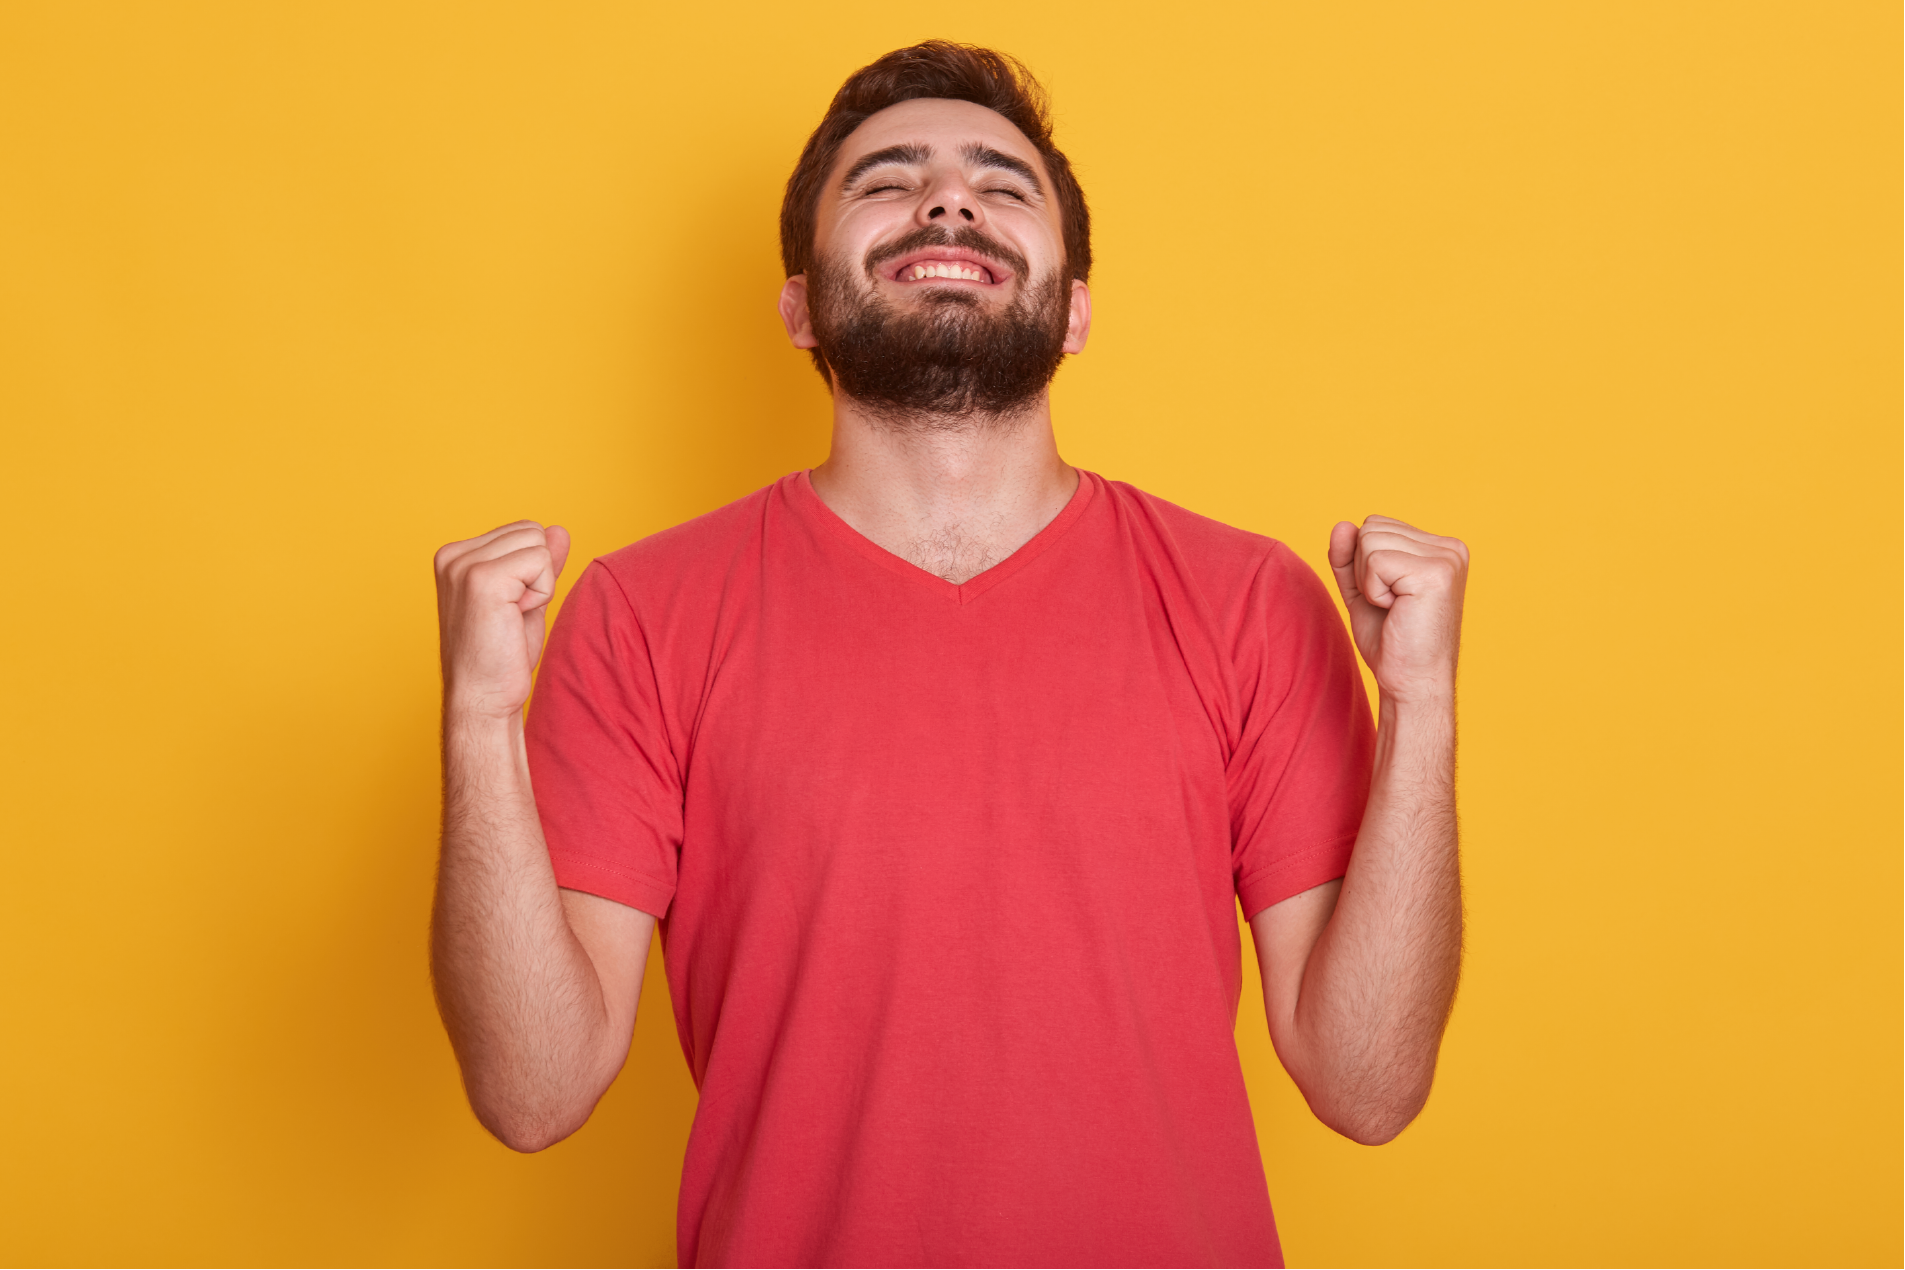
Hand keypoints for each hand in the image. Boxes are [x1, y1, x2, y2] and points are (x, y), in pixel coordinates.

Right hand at [434, 521, 571, 720]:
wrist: (483, 698)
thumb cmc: (501, 656)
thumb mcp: (525, 598)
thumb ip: (539, 562)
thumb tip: (559, 530)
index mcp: (455, 556)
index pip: (522, 530)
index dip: (530, 571)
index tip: (508, 608)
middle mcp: (453, 555)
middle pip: (532, 531)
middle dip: (536, 574)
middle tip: (511, 615)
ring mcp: (464, 565)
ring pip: (538, 544)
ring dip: (539, 586)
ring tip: (511, 618)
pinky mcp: (483, 579)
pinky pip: (541, 563)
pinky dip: (541, 595)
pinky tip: (515, 619)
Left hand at [1328, 515, 1467, 705]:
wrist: (1411, 682)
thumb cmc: (1392, 642)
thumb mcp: (1362, 590)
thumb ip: (1349, 557)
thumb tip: (1341, 525)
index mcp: (1440, 547)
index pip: (1375, 523)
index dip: (1364, 563)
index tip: (1389, 597)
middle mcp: (1450, 547)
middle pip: (1371, 527)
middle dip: (1364, 570)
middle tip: (1391, 605)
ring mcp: (1447, 558)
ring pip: (1369, 541)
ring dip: (1369, 582)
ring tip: (1395, 608)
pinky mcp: (1435, 573)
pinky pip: (1374, 561)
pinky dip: (1373, 591)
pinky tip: (1396, 611)